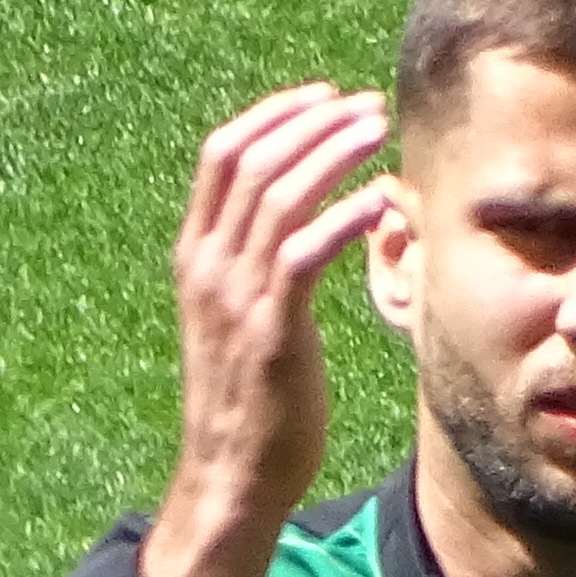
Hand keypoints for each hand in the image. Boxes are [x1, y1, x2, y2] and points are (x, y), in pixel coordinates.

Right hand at [140, 84, 395, 576]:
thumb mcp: (244, 320)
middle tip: (367, 106)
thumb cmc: (250, 403)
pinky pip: (305, 254)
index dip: (273, 115)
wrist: (230, 478)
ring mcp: (235, 297)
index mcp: (195, 256)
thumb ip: (261, 268)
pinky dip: (344, 218)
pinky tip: (380, 202)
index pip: (222, 155)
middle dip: (311, 121)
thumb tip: (303, 224)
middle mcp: (207, 266)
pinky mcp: (271, 330)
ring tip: (379, 133)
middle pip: (251, 160)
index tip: (323, 97)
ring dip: (334, 154)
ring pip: (279, 195)